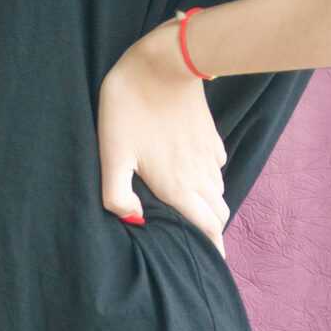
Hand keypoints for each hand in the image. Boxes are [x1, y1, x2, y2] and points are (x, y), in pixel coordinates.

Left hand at [98, 22, 228, 259]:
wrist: (165, 62)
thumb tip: (134, 221)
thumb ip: (117, 194)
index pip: (207, 230)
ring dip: (210, 207)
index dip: (212, 251)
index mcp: (178, 186)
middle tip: (199, 244)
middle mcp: (199, 175)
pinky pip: (217, 168)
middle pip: (217, 215)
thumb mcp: (112, 153)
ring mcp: (207, 155)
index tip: (212, 268)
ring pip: (218, 192)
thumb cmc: (130, 108)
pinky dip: (210, 180)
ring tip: (195, 214)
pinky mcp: (209, 135)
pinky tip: (194, 176)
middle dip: (212, 233)